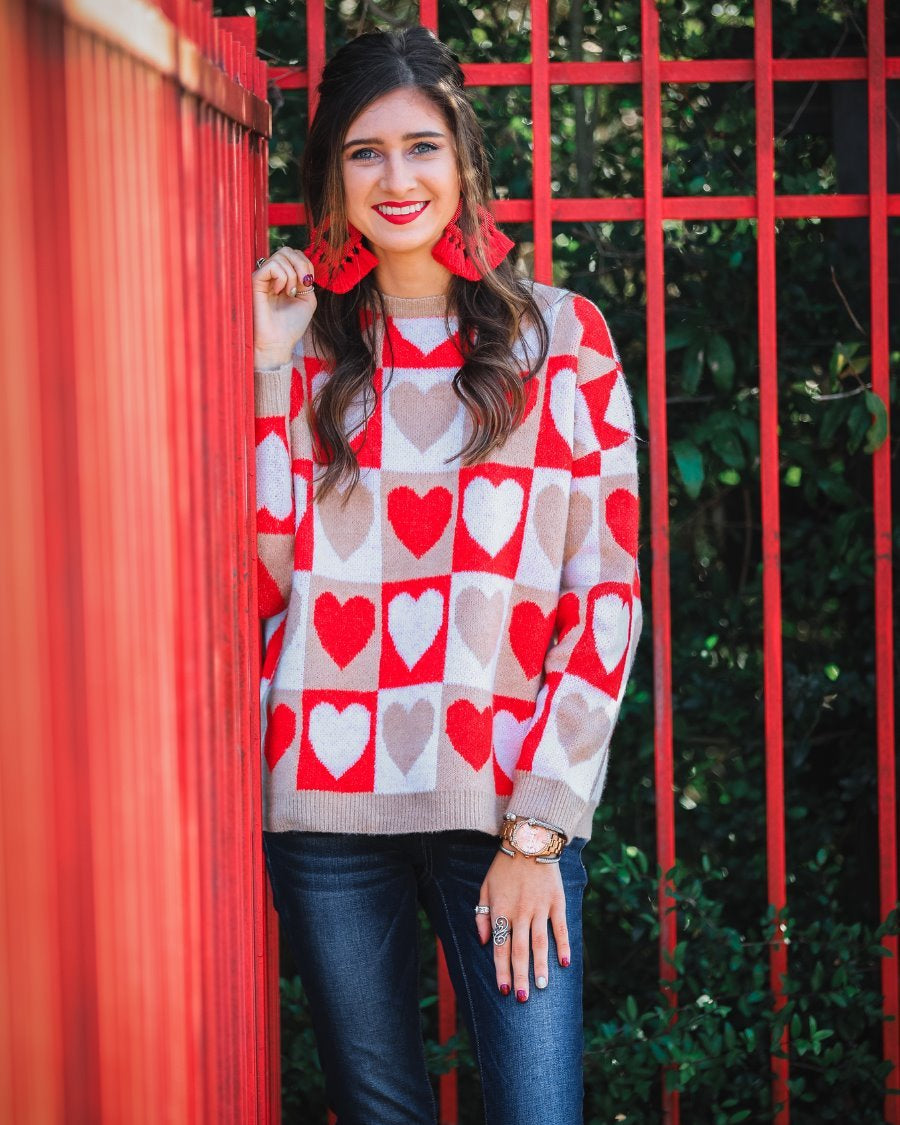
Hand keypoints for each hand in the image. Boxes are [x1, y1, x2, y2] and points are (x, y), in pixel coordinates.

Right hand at [252, 246, 317, 365]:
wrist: (278, 342)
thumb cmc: (291, 325)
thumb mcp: (307, 300)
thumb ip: (307, 279)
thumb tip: (302, 265)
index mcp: (284, 278)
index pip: (295, 254)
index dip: (306, 264)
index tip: (309, 284)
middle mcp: (272, 275)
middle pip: (287, 250)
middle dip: (301, 264)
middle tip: (303, 284)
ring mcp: (263, 277)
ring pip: (280, 255)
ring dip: (292, 274)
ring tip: (289, 292)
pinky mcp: (255, 281)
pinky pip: (271, 265)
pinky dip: (281, 276)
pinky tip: (279, 291)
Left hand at [475, 848, 570, 1001]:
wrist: (528, 841)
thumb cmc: (504, 866)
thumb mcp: (485, 887)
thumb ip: (482, 916)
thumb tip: (485, 943)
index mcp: (501, 910)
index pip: (501, 947)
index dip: (502, 970)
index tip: (504, 990)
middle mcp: (520, 912)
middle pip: (520, 950)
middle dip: (521, 976)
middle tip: (524, 998)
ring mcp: (540, 907)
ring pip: (540, 943)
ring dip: (541, 966)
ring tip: (543, 986)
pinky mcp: (556, 901)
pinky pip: (560, 927)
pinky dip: (564, 945)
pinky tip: (565, 962)